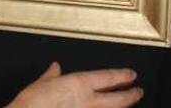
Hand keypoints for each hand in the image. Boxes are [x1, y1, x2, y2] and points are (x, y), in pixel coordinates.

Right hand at [7, 62, 142, 107]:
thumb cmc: (32, 104)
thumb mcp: (40, 84)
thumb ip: (51, 75)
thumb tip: (55, 67)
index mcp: (79, 84)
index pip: (108, 78)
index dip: (122, 76)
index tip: (132, 75)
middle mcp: (89, 101)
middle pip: (119, 98)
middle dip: (131, 95)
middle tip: (139, 92)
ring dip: (123, 107)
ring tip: (128, 104)